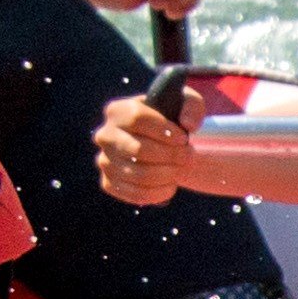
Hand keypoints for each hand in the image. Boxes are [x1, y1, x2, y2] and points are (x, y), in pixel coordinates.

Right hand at [93, 85, 190, 202]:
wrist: (162, 145)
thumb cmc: (172, 120)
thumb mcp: (186, 104)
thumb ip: (192, 106)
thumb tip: (188, 124)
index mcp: (117, 111)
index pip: (136, 119)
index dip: (164, 130)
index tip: (184, 138)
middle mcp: (105, 136)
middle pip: (138, 150)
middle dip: (171, 155)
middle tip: (188, 155)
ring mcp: (105, 161)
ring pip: (139, 174)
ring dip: (168, 174)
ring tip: (180, 168)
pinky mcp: (109, 183)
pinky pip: (135, 194)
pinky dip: (159, 193)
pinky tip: (171, 185)